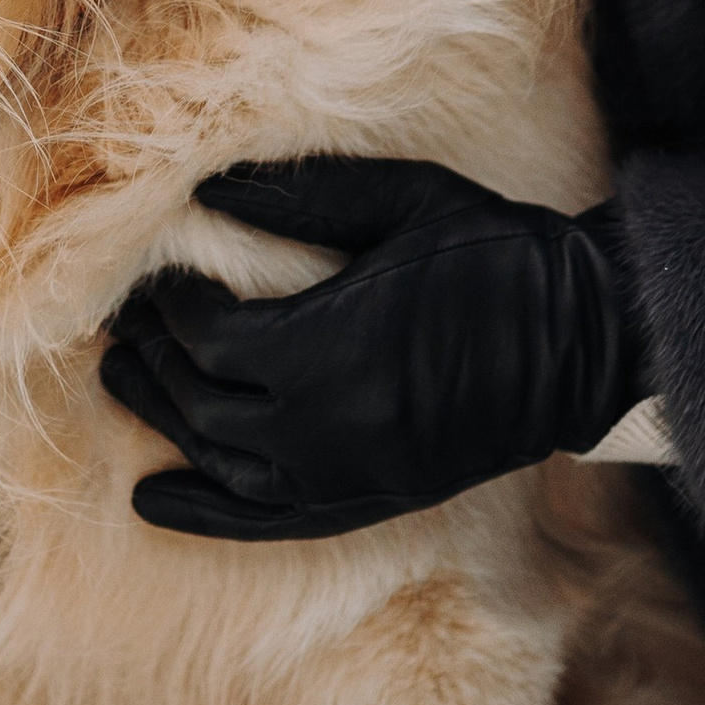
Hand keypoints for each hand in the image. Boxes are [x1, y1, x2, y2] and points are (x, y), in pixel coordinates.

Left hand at [102, 155, 634, 541]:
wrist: (581, 340)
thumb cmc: (496, 255)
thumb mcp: (405, 201)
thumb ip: (304, 194)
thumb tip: (208, 183)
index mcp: (330, 346)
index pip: (210, 335)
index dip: (173, 305)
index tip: (162, 276)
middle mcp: (324, 424)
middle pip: (199, 400)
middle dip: (154, 357)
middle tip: (127, 320)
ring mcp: (342, 473)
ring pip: (217, 458)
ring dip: (160, 420)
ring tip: (123, 378)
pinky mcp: (363, 501)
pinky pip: (259, 520)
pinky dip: (199, 512)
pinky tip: (148, 501)